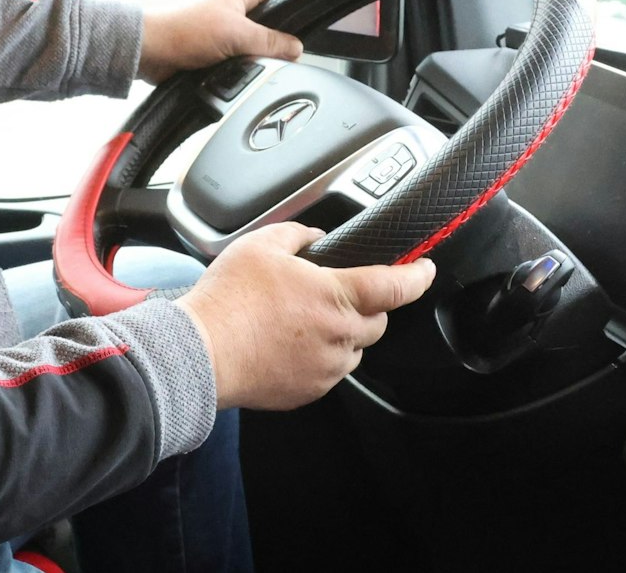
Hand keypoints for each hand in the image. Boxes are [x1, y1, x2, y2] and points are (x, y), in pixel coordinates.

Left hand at [138, 0, 303, 83]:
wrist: (150, 51)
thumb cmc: (185, 30)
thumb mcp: (237, 34)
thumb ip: (269, 41)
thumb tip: (296, 47)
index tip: (309, 12)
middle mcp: (230, 9)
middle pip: (267, 19)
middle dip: (278, 35)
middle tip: (290, 50)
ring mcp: (220, 30)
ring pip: (252, 42)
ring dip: (257, 55)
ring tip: (266, 66)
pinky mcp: (211, 50)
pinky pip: (236, 58)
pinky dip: (242, 67)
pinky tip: (247, 76)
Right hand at [176, 223, 437, 410]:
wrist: (200, 352)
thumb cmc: (228, 299)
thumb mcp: (261, 245)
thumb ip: (297, 235)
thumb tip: (315, 238)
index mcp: (336, 295)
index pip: (396, 287)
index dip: (418, 276)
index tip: (425, 269)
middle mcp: (339, 336)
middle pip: (377, 321)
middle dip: (368, 306)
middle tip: (335, 293)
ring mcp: (326, 368)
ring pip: (355, 350)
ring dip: (343, 334)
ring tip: (304, 321)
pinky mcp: (309, 391)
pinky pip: (329, 372)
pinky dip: (320, 357)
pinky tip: (289, 344)